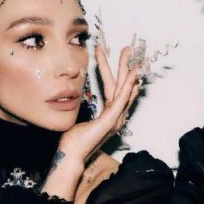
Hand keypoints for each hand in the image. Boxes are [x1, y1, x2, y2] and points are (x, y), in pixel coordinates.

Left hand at [57, 42, 140, 163]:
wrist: (71, 155)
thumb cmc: (73, 140)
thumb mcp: (80, 118)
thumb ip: (86, 107)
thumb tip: (78, 96)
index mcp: (110, 114)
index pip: (113, 88)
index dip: (115, 71)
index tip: (117, 58)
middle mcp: (117, 116)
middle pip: (123, 85)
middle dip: (125, 65)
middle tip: (128, 48)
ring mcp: (116, 118)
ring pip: (124, 88)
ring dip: (128, 70)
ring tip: (129, 54)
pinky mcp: (111, 120)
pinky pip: (121, 99)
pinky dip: (128, 86)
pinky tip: (132, 75)